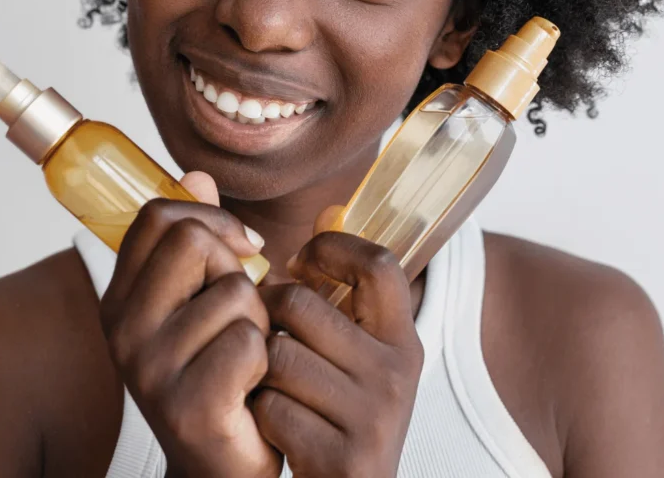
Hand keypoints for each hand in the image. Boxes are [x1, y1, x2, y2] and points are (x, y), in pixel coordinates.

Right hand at [100, 172, 281, 477]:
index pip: (157, 216)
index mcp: (120, 299)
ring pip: (236, 292)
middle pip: (194, 241)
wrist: (223, 467)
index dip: (208, 218)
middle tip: (240, 312)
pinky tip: (251, 387)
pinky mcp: (188, 407)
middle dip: (236, 268)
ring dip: (258, 321)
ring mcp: (150, 371)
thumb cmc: (220, 372)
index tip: (239, 246)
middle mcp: (122, 332)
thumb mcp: (202, 299)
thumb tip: (196, 175)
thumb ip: (197, 237)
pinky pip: (251, 341)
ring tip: (244, 356)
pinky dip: (265, 358)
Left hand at [255, 226, 423, 477]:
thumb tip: (328, 210)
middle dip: (269, 314)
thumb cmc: (344, 417)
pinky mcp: (343, 457)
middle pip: (303, 306)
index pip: (378, 264)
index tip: (301, 260)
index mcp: (404, 341)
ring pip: (278, 357)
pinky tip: (272, 426)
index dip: (332, 248)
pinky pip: (270, 408)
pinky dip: (259, 415)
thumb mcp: (362, 357)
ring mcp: (373, 418)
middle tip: (266, 330)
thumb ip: (345, 295)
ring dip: (260, 370)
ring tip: (269, 383)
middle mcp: (397, 374)